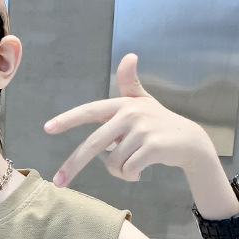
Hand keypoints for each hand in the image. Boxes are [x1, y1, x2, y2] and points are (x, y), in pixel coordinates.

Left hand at [44, 53, 215, 187]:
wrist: (190, 141)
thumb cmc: (161, 123)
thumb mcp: (144, 102)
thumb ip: (130, 83)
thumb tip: (129, 56)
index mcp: (123, 105)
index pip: (90, 111)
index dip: (68, 119)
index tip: (48, 128)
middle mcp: (131, 114)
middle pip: (94, 144)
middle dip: (73, 165)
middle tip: (58, 182)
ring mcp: (143, 130)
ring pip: (113, 163)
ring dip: (120, 172)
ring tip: (133, 166)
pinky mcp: (153, 146)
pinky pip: (128, 170)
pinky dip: (131, 176)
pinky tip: (140, 172)